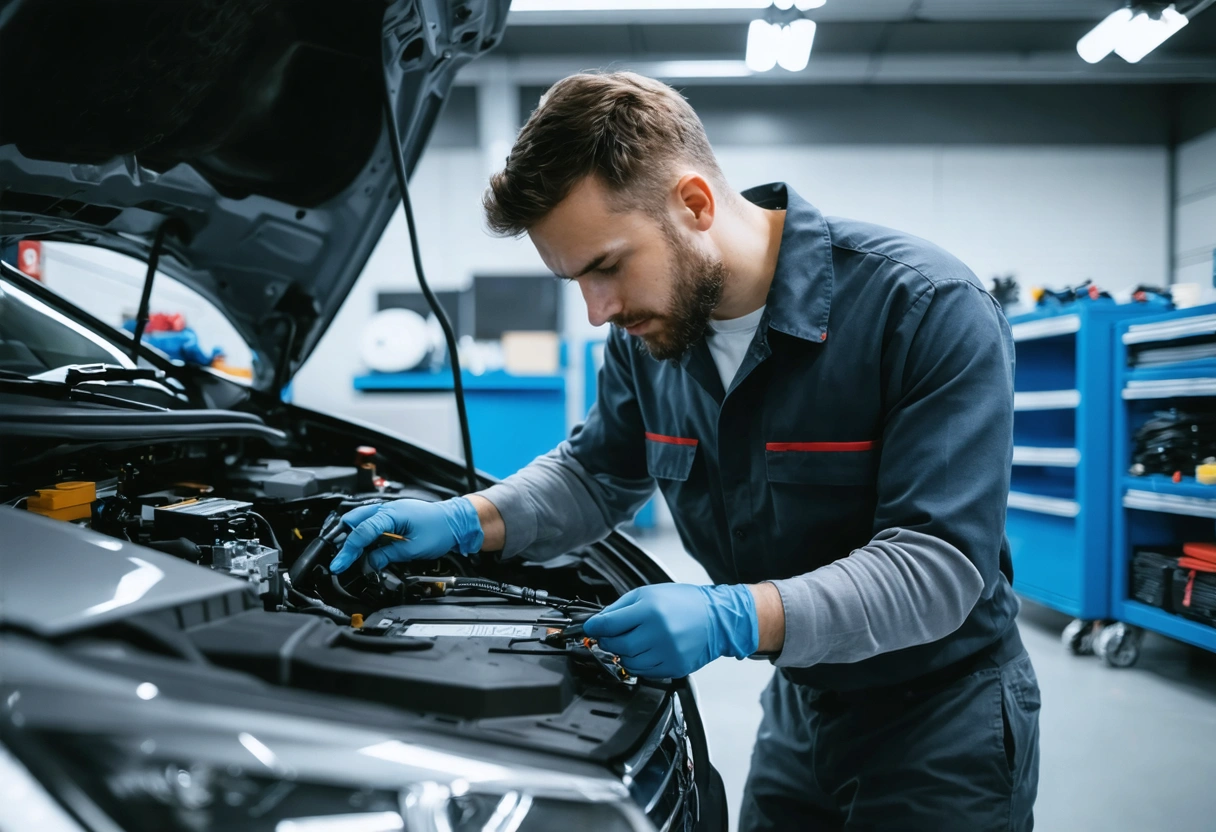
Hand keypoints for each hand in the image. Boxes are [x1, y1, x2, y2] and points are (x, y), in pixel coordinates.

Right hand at [329, 497, 483, 573]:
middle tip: (340, 558)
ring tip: (349, 554)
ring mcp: (389, 510)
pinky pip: (371, 521)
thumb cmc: (441, 530)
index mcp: (391, 514)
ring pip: (360, 519)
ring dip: (352, 535)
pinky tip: (365, 545)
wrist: (456, 521)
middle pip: (353, 520)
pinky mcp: (393, 515)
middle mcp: (387, 508)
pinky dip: (364, 533)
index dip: (348, 551)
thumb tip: (370, 563)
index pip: (361, 532)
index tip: (339, 564)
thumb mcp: (414, 549)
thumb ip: (388, 555)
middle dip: (343, 539)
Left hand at [582, 583, 758, 678]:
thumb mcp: (649, 593)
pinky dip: (639, 664)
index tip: (591, 628)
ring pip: (628, 662)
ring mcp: (667, 653)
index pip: (609, 624)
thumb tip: (598, 621)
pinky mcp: (674, 667)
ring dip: (624, 653)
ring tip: (633, 642)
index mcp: (650, 610)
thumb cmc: (683, 602)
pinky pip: (644, 672)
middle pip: (616, 646)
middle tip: (611, 635)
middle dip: (608, 641)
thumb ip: (620, 607)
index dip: (594, 627)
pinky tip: (646, 651)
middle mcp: (658, 633)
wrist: (717, 618)